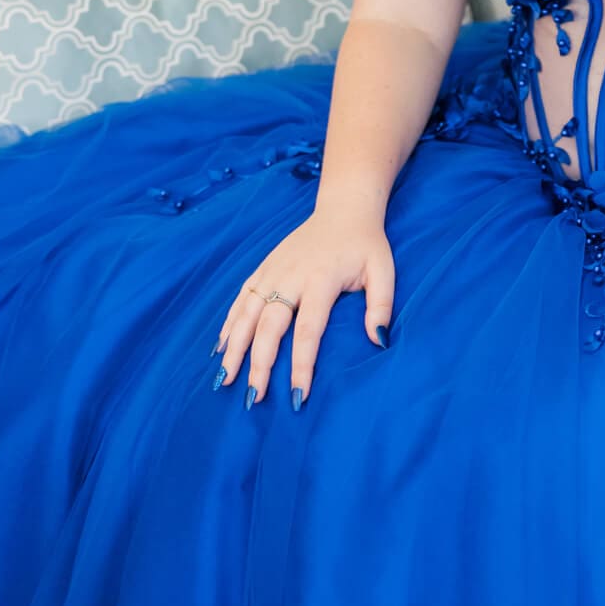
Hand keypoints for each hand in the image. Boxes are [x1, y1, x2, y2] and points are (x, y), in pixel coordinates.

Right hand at [213, 205, 394, 408]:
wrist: (344, 208)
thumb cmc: (365, 245)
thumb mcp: (383, 271)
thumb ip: (381, 306)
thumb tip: (379, 341)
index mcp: (321, 279)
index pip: (308, 330)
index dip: (302, 364)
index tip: (298, 395)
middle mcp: (291, 276)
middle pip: (269, 326)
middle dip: (259, 363)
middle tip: (253, 397)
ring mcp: (273, 271)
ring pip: (246, 314)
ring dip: (235, 348)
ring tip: (224, 379)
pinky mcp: (263, 268)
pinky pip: (241, 298)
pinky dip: (229, 324)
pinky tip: (221, 348)